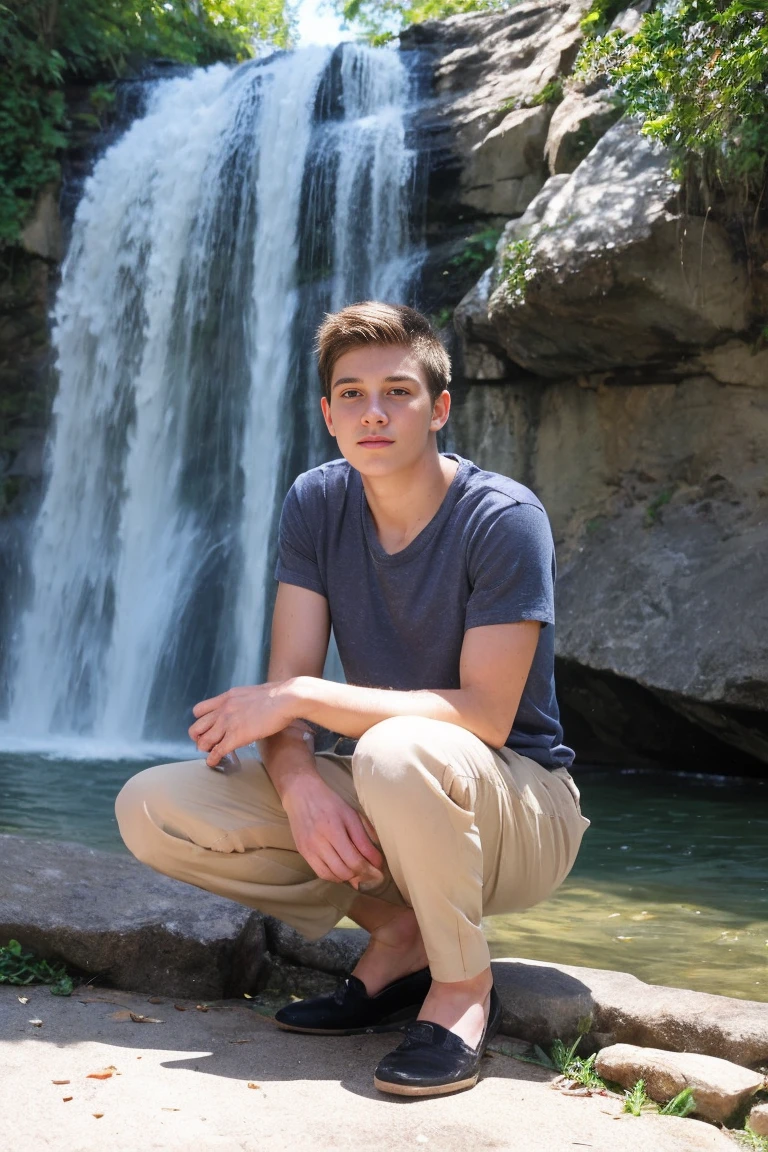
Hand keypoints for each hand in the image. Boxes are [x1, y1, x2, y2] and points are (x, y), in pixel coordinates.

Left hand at [189, 683, 292, 766]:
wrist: (285, 699)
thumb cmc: (276, 695)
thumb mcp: (251, 693)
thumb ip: (242, 702)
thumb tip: (245, 708)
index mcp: (226, 698)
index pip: (199, 710)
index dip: (200, 721)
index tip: (207, 728)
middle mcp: (223, 710)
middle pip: (196, 727)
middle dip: (198, 737)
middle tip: (205, 743)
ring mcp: (228, 723)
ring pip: (204, 741)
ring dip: (205, 749)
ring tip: (209, 753)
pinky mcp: (236, 736)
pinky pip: (217, 751)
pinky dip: (213, 759)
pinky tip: (213, 763)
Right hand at [282, 773, 383, 887]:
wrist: (301, 793)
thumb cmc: (330, 802)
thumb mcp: (351, 814)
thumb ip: (364, 837)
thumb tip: (376, 860)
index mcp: (334, 829)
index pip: (355, 860)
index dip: (370, 870)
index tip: (379, 872)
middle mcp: (319, 841)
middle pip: (344, 871)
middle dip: (361, 875)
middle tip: (369, 872)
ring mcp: (309, 848)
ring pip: (332, 875)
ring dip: (347, 877)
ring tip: (356, 871)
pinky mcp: (302, 852)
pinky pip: (320, 873)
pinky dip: (333, 876)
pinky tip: (341, 870)